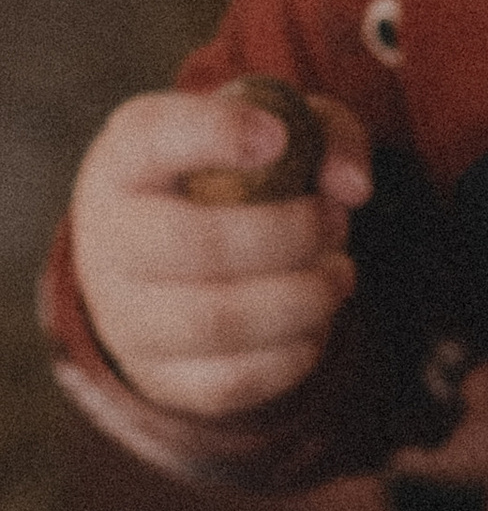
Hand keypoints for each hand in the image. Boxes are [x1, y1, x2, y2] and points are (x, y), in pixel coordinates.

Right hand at [68, 87, 371, 417]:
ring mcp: (127, 315)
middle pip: (196, 244)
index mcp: (130, 156)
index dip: (217, 134)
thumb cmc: (230, 181)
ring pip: (218, 322)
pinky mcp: (162, 376)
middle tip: (335, 221)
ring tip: (339, 273)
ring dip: (303, 298)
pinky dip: (295, 351)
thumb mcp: (273, 131)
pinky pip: (235, 379)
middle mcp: (112, 236)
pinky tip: (315, 320)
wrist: (167, 263)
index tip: (277, 139)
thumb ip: (325, 135)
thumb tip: (353, 188)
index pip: (153, 137)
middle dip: (289, 235)